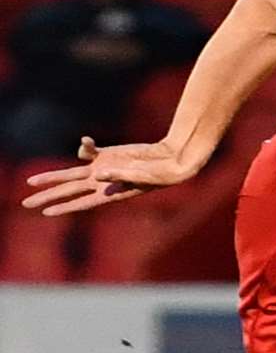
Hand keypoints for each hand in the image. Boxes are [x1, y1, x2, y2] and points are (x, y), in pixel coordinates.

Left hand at [19, 136, 200, 216]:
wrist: (172, 159)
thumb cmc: (162, 173)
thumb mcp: (143, 176)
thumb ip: (120, 175)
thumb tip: (98, 173)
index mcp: (111, 193)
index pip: (82, 201)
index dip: (63, 207)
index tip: (45, 212)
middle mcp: (102, 182)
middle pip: (68, 190)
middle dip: (47, 196)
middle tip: (25, 204)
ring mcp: (103, 168)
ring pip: (71, 173)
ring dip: (52, 176)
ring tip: (31, 182)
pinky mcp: (108, 155)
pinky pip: (88, 151)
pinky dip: (85, 145)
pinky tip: (86, 140)